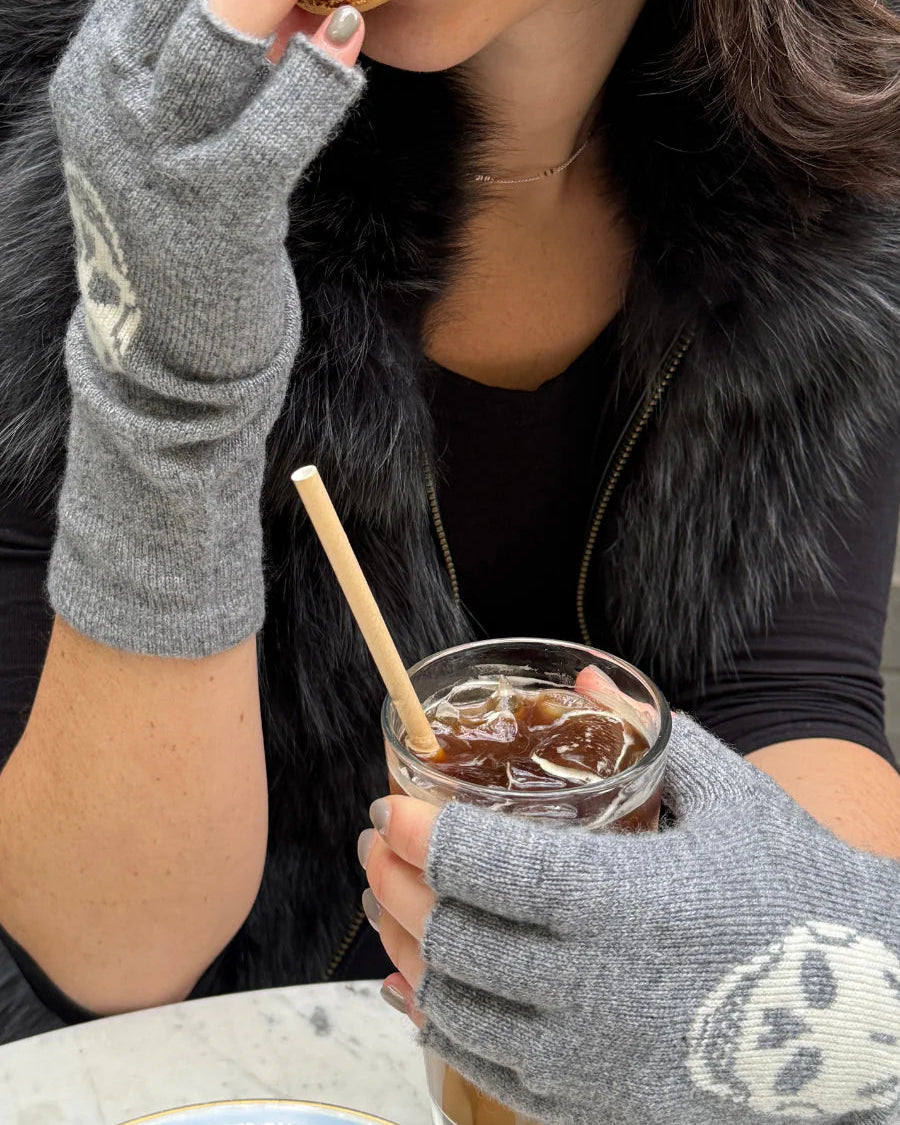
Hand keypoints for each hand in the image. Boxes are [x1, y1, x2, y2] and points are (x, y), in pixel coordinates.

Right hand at [46, 0, 368, 655]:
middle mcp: (111, 103)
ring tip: (341, 6)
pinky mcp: (218, 203)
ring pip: (222, 31)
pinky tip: (343, 56)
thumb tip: (272, 15)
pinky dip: (320, 81)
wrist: (169, 364)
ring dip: (286, 4)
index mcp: (92, 78)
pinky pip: (278, 121)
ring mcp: (158, 153)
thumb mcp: (164, 146)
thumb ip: (197, 75)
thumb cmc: (179, 245)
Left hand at [361, 715, 899, 1124]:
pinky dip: (441, 1023)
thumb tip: (587, 679)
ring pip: (456, 1007)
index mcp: (625, 899)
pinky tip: (420, 987)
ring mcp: (595, 1062)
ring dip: (405, 947)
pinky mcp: (600, 1105)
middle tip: (378, 845)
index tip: (391, 806)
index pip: (483, 865)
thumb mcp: (728, 796)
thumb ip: (645, 735)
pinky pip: (489, 1068)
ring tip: (388, 903)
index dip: (420, 832)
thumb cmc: (796, 890)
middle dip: (395, 881)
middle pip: (451, 934)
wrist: (868, 1016)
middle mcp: (598, 989)